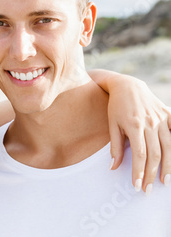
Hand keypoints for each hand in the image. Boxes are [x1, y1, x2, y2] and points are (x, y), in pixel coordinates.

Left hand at [107, 76, 170, 193]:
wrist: (127, 86)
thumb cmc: (116, 107)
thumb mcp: (111, 125)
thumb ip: (115, 147)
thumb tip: (113, 167)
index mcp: (134, 125)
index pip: (140, 155)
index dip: (139, 172)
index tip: (137, 186)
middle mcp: (151, 123)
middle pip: (155, 154)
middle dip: (152, 174)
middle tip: (148, 189)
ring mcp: (162, 118)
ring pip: (169, 147)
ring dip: (168, 166)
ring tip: (165, 182)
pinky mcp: (169, 114)